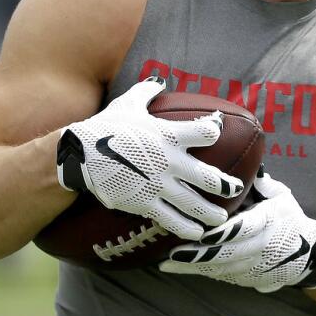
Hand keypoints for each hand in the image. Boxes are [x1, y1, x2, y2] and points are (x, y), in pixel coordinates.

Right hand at [57, 77, 244, 240]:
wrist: (80, 154)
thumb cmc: (105, 126)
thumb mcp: (128, 103)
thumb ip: (147, 92)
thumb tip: (160, 81)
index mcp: (169, 134)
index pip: (206, 132)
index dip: (214, 129)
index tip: (218, 130)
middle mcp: (169, 161)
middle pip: (207, 176)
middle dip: (225, 185)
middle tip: (235, 190)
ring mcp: (158, 184)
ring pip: (193, 203)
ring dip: (211, 213)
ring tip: (221, 220)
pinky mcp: (145, 203)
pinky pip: (171, 219)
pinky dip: (186, 228)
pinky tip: (197, 234)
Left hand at [159, 168, 315, 291]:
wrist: (307, 254)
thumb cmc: (288, 217)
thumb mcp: (280, 195)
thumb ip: (262, 182)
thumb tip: (249, 164)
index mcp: (268, 222)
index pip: (245, 229)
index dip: (225, 233)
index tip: (204, 233)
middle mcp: (260, 247)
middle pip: (227, 253)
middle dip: (200, 255)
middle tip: (173, 252)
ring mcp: (252, 266)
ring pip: (220, 268)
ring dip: (193, 267)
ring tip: (166, 263)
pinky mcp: (244, 277)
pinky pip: (219, 275)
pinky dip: (197, 272)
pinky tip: (173, 268)